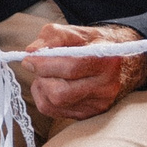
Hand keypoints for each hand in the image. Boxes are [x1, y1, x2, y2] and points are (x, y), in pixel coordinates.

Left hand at [22, 23, 146, 120]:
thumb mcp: (75, 32)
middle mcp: (106, 86)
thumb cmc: (91, 45)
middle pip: (60, 92)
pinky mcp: (89, 115)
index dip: (45, 64)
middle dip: (42, 77)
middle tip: (39, 66)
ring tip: (47, 75)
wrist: (117, 63)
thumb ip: (52, 37)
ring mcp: (98, 104)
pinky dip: (44, 97)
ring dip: (42, 87)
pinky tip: (51, 86)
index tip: (29, 59)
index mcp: (106, 59)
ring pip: (54, 104)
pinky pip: (54, 112)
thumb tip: (31, 52)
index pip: (71, 67)